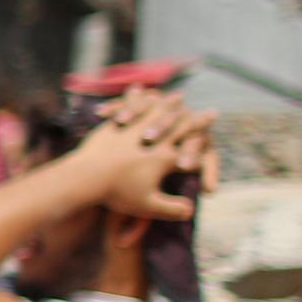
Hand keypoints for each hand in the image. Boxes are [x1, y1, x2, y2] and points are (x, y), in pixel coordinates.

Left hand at [72, 89, 214, 219]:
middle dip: (196, 118)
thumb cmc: (116, 193)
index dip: (206, 136)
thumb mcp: (147, 206)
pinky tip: (137, 90)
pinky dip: (134, 98)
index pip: (193, 142)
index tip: (216, 129)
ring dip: (169, 103)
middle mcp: (156, 138)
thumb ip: (172, 209)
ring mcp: (135, 127)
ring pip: (158, 110)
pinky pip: (128, 106)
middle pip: (182, 123)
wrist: (84, 178)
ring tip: (177, 96)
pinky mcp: (116, 124)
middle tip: (209, 111)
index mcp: (167, 157)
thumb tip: (190, 211)